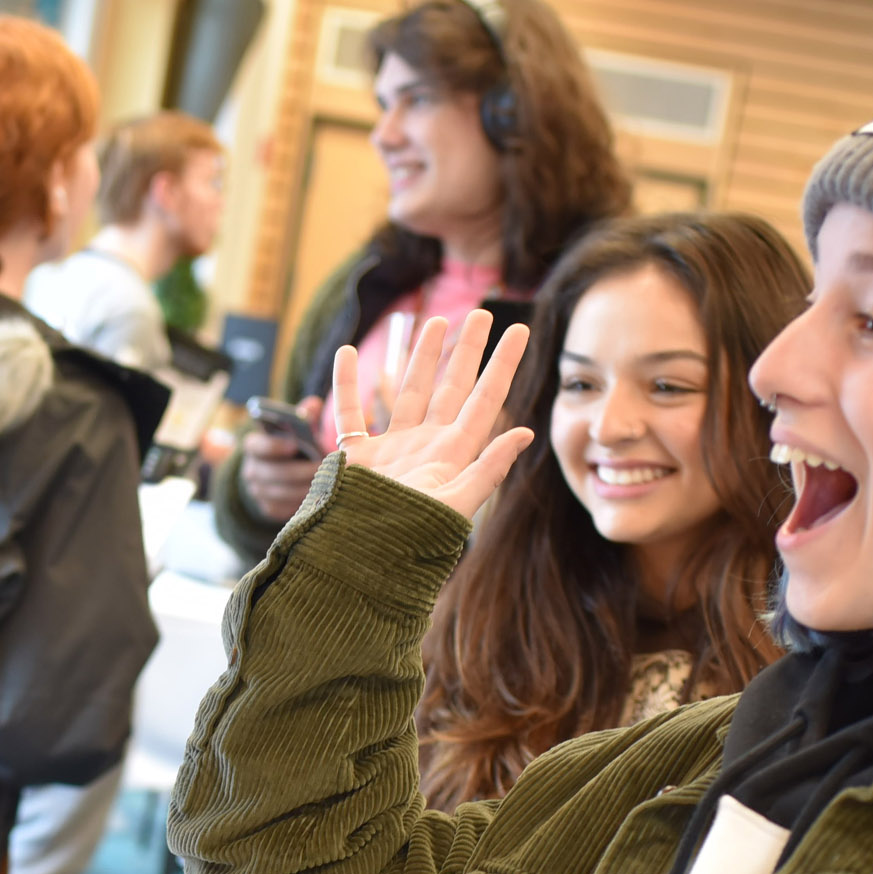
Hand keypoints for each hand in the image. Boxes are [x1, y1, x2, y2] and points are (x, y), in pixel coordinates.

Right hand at [239, 396, 323, 521]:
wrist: (279, 474)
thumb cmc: (293, 446)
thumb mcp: (295, 429)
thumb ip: (304, 415)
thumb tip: (313, 405)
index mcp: (253, 446)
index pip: (258, 445)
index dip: (274, 445)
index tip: (295, 444)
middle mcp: (251, 470)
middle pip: (274, 473)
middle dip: (301, 471)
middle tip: (325, 469)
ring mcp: (258, 492)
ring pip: (282, 493)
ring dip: (306, 489)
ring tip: (330, 484)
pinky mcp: (268, 509)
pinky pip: (286, 509)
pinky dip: (304, 505)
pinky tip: (322, 499)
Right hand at [328, 309, 534, 519]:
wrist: (360, 559)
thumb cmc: (409, 539)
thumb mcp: (457, 504)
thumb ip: (489, 468)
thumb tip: (525, 432)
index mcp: (453, 455)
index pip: (485, 401)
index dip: (503, 366)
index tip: (521, 332)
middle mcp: (425, 446)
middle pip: (452, 387)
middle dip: (467, 351)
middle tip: (483, 314)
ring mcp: (391, 449)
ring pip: (410, 390)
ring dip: (422, 357)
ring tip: (435, 323)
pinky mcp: (356, 457)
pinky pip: (351, 412)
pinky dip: (347, 383)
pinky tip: (349, 354)